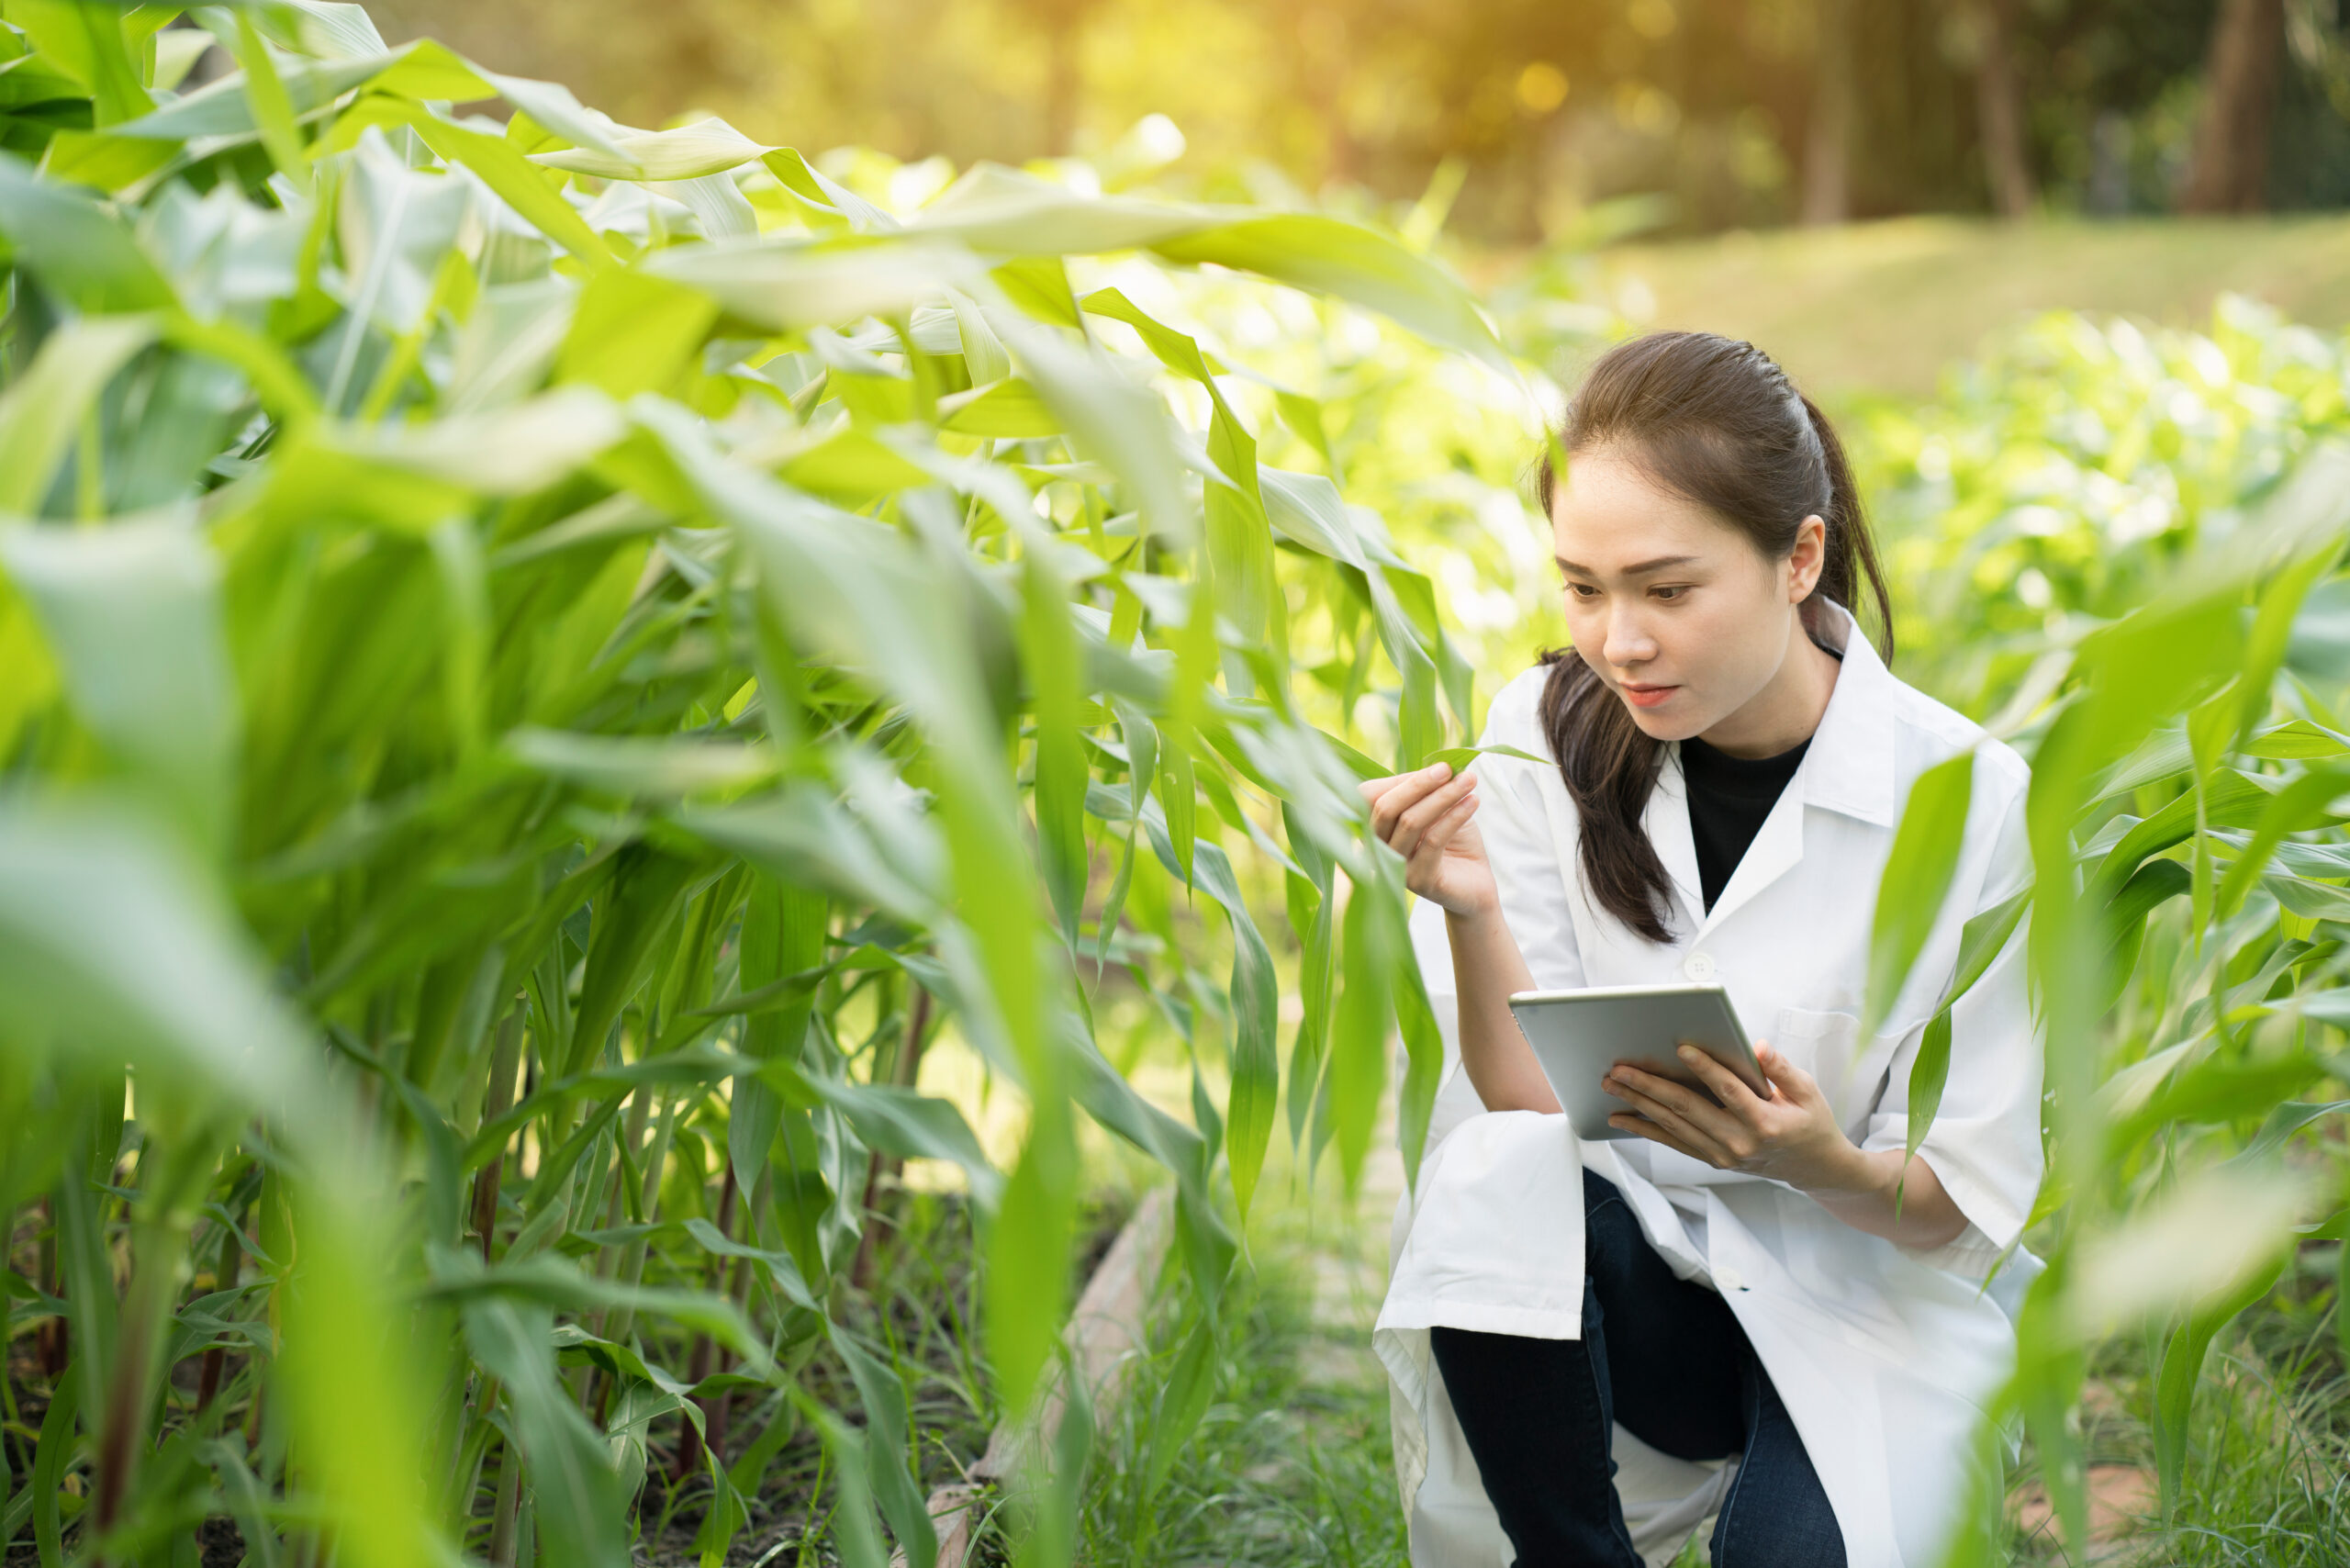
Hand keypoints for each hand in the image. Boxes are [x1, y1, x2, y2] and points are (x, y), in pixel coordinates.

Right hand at [1360, 761, 1494, 915]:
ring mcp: (1395, 868)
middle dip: (1418, 784)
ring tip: (1469, 781)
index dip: (1401, 780)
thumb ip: (1425, 790)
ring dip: (1443, 796)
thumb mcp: (1437, 808)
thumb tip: (1431, 769)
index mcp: (1375, 829)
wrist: (1476, 883)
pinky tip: (1473, 802)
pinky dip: (1455, 816)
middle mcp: (1377, 850)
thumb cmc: (1454, 840)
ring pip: (1410, 822)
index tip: (1439, 767)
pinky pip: (1433, 841)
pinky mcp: (1418, 881)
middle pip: (1385, 808)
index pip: (1368, 797)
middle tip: (1448, 770)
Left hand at [1602, 1042, 1863, 1193]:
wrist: (1813, 1168)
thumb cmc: (1810, 1122)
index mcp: (1765, 1122)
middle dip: (1650, 1086)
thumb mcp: (1807, 1092)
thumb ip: (1781, 1069)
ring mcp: (1723, 1154)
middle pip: (1688, 1109)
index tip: (1680, 1048)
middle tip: (1620, 1069)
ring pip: (1673, 1126)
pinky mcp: (1713, 1159)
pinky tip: (1620, 1117)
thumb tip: (1758, 1047)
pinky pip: (1673, 1142)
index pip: (1728, 1090)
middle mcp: (1739, 1142)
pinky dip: (1645, 1129)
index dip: (1705, 1068)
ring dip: (1638, 1104)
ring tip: (1611, 1084)